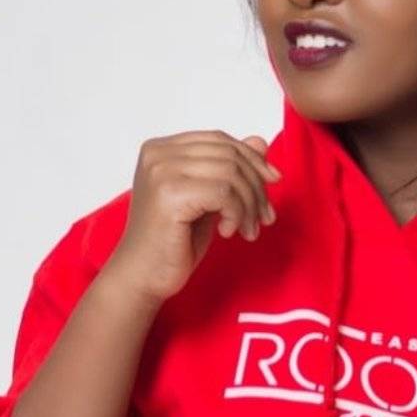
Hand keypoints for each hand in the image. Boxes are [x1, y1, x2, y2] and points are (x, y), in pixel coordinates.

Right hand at [105, 129, 282, 304]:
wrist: (143, 277)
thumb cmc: (172, 242)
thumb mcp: (208, 200)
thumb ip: (228, 170)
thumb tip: (260, 142)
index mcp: (161, 149)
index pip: (219, 140)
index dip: (252, 159)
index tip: (273, 181)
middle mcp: (158, 155)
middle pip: (228, 155)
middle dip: (256, 186)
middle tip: (264, 216)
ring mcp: (161, 172)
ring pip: (231, 173)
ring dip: (249, 205)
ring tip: (248, 229)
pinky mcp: (169, 195)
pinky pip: (225, 194)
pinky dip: (237, 214)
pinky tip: (228, 232)